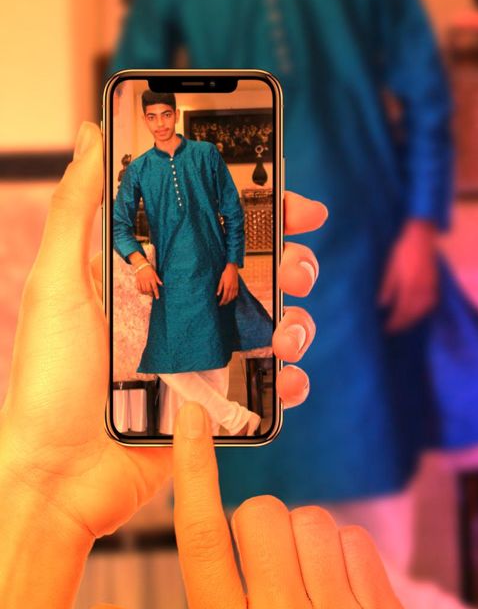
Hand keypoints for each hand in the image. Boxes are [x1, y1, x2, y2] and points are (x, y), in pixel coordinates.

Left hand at [0, 121, 327, 544]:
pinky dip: (290, 380)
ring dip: (296, 321)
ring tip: (285, 335)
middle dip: (290, 263)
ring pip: (273, 323)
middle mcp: (184, 308)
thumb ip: (78, 207)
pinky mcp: (217, 402)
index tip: (292, 201)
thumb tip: (92, 132)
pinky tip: (287, 379)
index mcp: (153, 273)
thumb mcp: (57, 282)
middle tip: (298, 268)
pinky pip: (269, 385)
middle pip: (256, 271)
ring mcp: (204, 355)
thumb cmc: (49, 377)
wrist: (56, 476)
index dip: (259, 209)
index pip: (214, 227)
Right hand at [86, 401, 411, 608]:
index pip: (200, 538)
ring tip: (297, 579)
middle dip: (254, 525)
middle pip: (260, 516)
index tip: (191, 421)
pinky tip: (334, 587)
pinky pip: (357, 541)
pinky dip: (342, 552)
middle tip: (257, 564)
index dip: (193, 473)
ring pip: (313, 521)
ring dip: (300, 537)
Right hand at [135, 263, 162, 298]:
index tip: (157, 298)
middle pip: (148, 290)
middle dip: (151, 294)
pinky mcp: (137, 280)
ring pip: (143, 290)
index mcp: (151, 278)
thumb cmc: (149, 268)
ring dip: (146, 293)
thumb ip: (157, 279)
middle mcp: (146, 280)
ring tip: (148, 293)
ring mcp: (141, 281)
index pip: (155, 287)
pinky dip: (140, 291)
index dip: (156, 293)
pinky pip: (138, 288)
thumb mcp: (154, 272)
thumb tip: (162, 284)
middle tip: (152, 295)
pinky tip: (143, 292)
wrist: (140, 264)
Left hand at [377, 218, 438, 333]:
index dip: (394, 323)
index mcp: (409, 287)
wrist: (421, 237)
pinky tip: (416, 312)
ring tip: (402, 324)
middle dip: (402, 324)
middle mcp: (422, 291)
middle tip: (392, 330)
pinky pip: (430, 304)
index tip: (385, 330)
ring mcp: (431, 288)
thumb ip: (387, 287)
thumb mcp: (391, 268)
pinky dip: (422, 311)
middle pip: (413, 314)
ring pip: (422, 311)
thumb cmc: (402, 251)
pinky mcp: (435, 284)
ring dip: (412, 319)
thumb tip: (381, 305)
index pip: (402, 312)